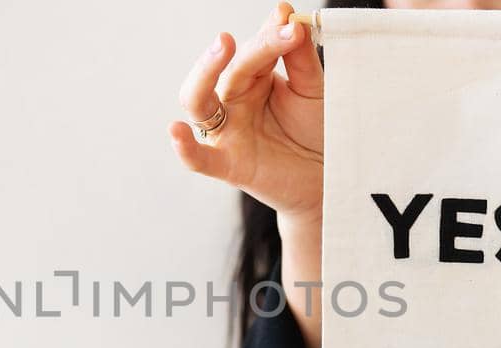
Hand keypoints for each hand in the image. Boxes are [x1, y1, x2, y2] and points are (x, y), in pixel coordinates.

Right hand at [167, 3, 324, 221]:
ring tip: (221, 48)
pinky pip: (199, 157)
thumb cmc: (314, 130)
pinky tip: (175, 131)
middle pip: (226, 71)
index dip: (270, 36)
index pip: (253, 51)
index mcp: (253, 78)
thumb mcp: (313, 89)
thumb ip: (300, 57)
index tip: (291, 23)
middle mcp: (233, 100)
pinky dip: (184, 147)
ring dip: (203, 74)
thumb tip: (287, 17)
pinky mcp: (228, 165)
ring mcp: (227, 131)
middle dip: (244, 50)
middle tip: (258, 32)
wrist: (325, 176)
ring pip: (198, 102)